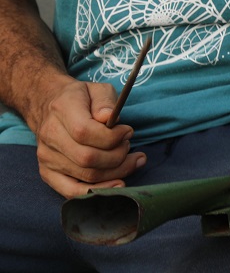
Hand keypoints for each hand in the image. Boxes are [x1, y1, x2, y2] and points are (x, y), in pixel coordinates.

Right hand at [33, 78, 143, 196]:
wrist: (49, 107)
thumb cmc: (81, 98)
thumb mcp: (97, 89)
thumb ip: (105, 101)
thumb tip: (108, 117)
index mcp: (61, 110)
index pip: (85, 132)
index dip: (112, 136)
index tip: (128, 131)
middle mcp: (50, 136)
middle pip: (87, 158)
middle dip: (118, 155)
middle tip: (129, 145)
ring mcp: (47, 158)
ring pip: (85, 176)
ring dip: (116, 171)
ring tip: (132, 160)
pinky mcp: (48, 173)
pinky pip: (72, 191)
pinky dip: (97, 191)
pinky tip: (118, 184)